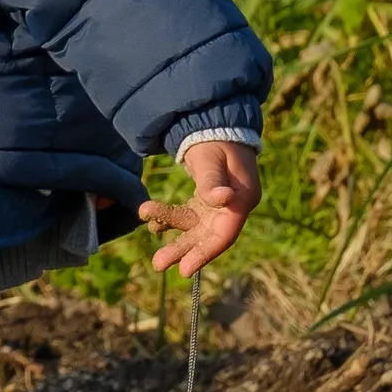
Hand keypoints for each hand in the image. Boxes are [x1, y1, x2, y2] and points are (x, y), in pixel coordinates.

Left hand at [141, 137, 259, 276]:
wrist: (214, 122)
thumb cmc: (217, 139)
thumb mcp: (212, 158)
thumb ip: (212, 181)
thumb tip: (223, 199)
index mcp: (242, 198)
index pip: (224, 233)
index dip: (204, 252)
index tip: (183, 269)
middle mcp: (234, 206)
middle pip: (208, 235)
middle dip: (183, 249)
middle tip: (157, 264)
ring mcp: (220, 204)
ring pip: (195, 227)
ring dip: (173, 233)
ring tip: (149, 232)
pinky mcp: (208, 201)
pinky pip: (188, 215)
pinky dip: (170, 218)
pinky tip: (152, 219)